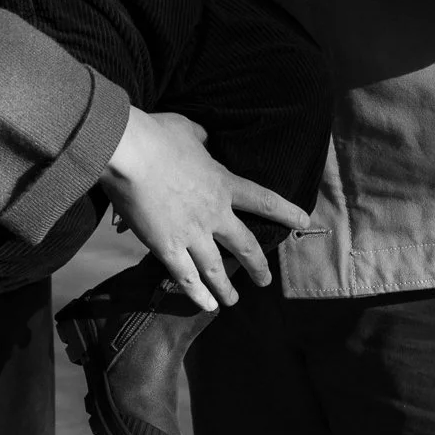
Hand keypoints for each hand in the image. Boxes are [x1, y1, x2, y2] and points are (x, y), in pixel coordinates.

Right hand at [98, 107, 310, 310]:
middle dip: (258, 266)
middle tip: (266, 281)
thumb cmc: (158, 136)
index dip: (286, 212)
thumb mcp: (187, 128)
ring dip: (226, 288)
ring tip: (232, 301)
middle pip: (245, 245)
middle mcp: (214, 214)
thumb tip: (203, 141)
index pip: (263, 201)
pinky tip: (205, 306)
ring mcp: (192, 234)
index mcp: (222, 184)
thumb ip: (200, 139)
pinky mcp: (167, 248)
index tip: (304, 222)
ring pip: (216, 269)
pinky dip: (197, 294)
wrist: (131, 153)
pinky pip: (186, 278)